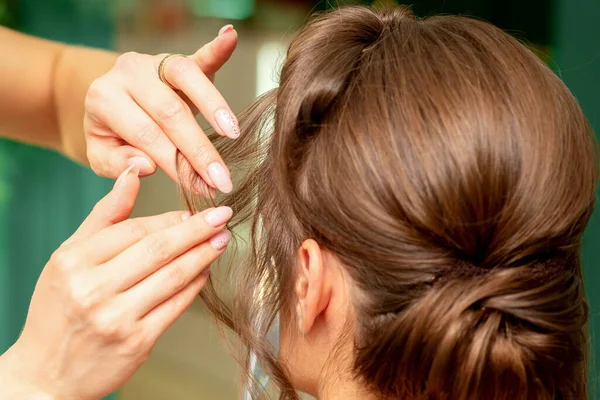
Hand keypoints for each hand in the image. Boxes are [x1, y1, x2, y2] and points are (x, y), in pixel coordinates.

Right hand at [1, 166, 232, 398]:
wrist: (46, 373)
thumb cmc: (59, 308)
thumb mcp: (69, 256)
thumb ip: (105, 215)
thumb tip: (133, 172)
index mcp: (74, 261)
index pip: (134, 230)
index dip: (170, 219)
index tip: (194, 211)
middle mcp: (93, 289)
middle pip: (158, 250)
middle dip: (196, 231)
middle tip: (222, 217)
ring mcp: (116, 317)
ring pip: (173, 276)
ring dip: (203, 255)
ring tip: (221, 240)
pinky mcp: (136, 342)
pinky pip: (176, 306)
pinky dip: (195, 286)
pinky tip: (205, 271)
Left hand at [84, 25, 238, 194]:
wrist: (107, 98)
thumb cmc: (110, 132)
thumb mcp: (101, 154)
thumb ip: (117, 162)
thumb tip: (146, 165)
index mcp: (104, 99)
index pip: (147, 136)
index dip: (176, 164)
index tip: (201, 189)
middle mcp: (128, 73)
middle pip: (170, 112)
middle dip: (199, 149)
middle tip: (222, 179)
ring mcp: (153, 61)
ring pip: (186, 78)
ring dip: (214, 105)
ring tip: (232, 133)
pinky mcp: (176, 58)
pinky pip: (198, 53)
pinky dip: (216, 47)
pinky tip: (229, 36)